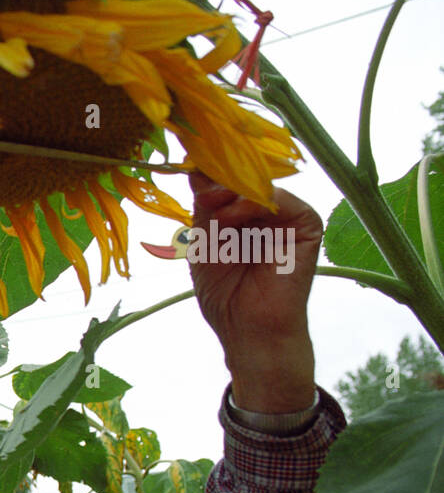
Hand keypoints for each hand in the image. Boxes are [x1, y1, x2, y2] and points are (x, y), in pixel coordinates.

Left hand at [186, 172, 323, 413]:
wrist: (248, 328)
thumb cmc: (224, 292)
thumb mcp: (204, 243)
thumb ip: (205, 208)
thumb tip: (196, 170)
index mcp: (241, 214)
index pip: (227, 181)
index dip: (208, 171)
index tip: (186, 164)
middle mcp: (265, 211)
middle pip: (244, 177)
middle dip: (219, 178)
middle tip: (197, 185)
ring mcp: (286, 217)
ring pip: (260, 185)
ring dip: (231, 192)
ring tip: (210, 210)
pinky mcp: (306, 225)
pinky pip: (282, 200)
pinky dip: (253, 203)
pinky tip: (229, 218)